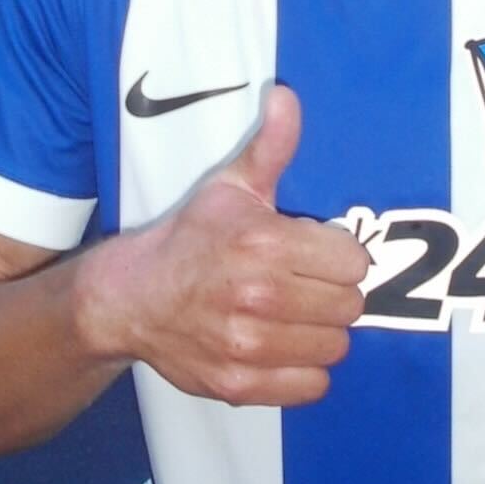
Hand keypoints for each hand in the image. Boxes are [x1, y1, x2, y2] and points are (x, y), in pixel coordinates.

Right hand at [82, 86, 369, 409]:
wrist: (130, 298)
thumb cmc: (189, 239)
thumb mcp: (229, 187)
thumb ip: (269, 147)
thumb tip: (287, 96)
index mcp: (264, 244)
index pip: (354, 262)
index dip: (338, 257)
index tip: (317, 255)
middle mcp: (259, 298)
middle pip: (349, 307)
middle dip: (332, 294)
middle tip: (305, 286)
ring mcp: (248, 346)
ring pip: (334, 348)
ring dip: (321, 333)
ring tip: (295, 316)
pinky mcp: (240, 385)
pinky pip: (311, 386)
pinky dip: (305, 370)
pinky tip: (284, 347)